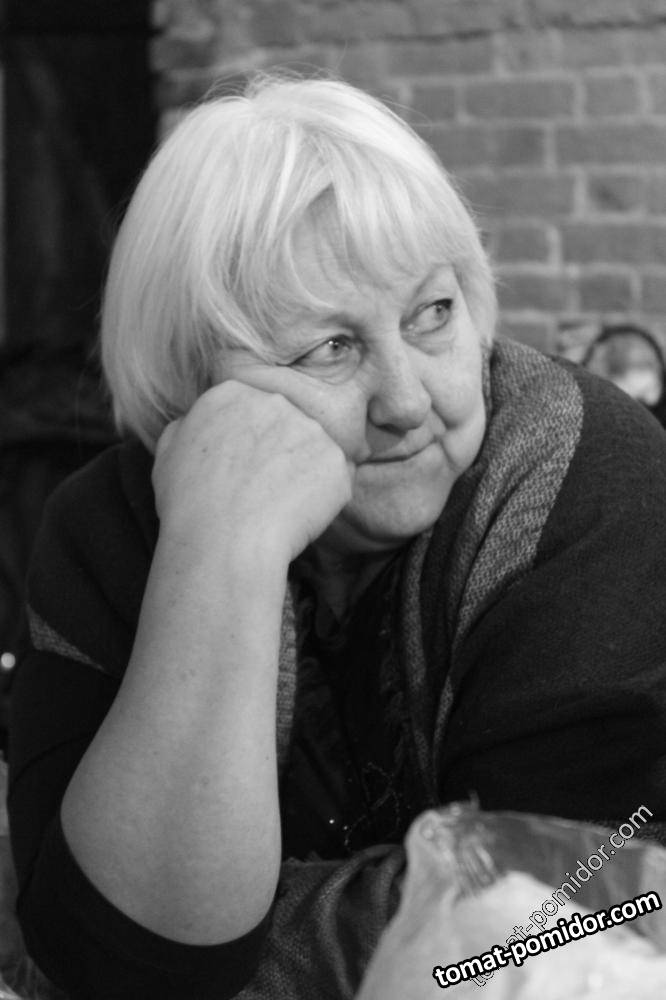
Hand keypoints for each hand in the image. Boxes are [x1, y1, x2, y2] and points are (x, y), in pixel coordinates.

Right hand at [152, 381, 353, 564]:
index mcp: (231, 393)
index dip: (247, 444)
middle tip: (260, 492)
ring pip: (312, 450)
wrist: (224, 543)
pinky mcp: (336, 460)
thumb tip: (198, 423)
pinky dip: (322, 499)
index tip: (241, 471)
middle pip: (284, 424)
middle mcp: (274, 401)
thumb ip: (189, 425)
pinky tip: (297, 517)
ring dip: (302, 474)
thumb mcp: (168, 453)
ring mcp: (310, 429)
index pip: (249, 410)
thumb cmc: (188, 506)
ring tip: (277, 508)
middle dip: (278, 453)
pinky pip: (333, 478)